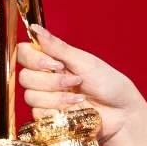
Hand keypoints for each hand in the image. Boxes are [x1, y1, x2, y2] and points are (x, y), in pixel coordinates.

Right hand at [15, 25, 146, 145]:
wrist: (121, 113)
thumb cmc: (108, 84)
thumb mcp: (83, 61)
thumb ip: (57, 47)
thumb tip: (34, 27)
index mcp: (53, 60)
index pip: (24, 54)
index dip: (34, 59)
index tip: (55, 63)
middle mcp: (46, 78)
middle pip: (25, 77)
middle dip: (51, 81)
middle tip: (75, 81)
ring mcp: (47, 99)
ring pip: (30, 97)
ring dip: (57, 97)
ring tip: (79, 97)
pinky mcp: (49, 117)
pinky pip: (38, 114)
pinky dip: (57, 110)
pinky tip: (75, 110)